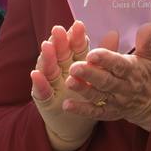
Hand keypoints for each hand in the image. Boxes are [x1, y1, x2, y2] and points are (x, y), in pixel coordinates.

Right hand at [29, 22, 100, 150]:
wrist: (74, 125)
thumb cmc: (86, 96)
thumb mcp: (97, 77)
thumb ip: (105, 56)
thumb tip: (114, 34)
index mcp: (74, 62)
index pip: (75, 47)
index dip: (76, 37)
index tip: (79, 25)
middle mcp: (60, 70)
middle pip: (60, 53)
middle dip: (59, 41)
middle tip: (58, 29)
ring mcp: (50, 83)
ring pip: (48, 68)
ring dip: (47, 57)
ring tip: (46, 46)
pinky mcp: (43, 99)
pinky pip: (41, 90)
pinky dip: (39, 83)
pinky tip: (35, 74)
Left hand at [65, 23, 150, 130]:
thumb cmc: (147, 73)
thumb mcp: (150, 56)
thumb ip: (146, 41)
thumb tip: (148, 25)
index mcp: (132, 70)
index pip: (119, 65)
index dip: (106, 59)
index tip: (92, 53)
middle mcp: (123, 87)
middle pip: (106, 81)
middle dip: (90, 74)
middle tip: (75, 67)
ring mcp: (115, 101)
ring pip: (98, 96)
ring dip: (83, 90)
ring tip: (69, 82)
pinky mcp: (108, 113)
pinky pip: (94, 112)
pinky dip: (81, 110)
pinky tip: (67, 106)